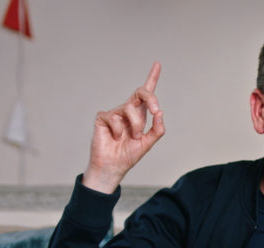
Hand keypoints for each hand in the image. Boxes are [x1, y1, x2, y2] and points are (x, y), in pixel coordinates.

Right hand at [83, 62, 165, 193]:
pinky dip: (119, 130)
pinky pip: (115, 118)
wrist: (113, 166)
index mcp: (140, 115)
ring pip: (130, 108)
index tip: (158, 64)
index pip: (146, 95)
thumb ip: (157, 129)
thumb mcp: (148, 143)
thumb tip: (161, 113)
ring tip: (131, 138)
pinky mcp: (103, 117)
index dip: (152, 78)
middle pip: (140, 93)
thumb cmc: (128, 155)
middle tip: (156, 110)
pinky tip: (115, 137)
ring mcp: (115, 113)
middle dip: (150, 98)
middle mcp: (128, 111)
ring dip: (135, 125)